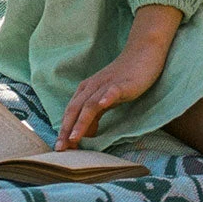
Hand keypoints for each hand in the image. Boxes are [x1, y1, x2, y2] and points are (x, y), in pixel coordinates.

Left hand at [56, 36, 171, 149]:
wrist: (143, 52)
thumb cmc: (123, 78)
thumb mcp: (106, 98)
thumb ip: (95, 114)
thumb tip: (86, 133)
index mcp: (86, 91)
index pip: (70, 113)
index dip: (64, 130)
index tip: (59, 149)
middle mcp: (92, 87)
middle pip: (75, 110)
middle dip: (66, 130)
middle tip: (61, 149)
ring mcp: (106, 84)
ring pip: (90, 105)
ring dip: (81, 122)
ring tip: (75, 138)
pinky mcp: (123, 83)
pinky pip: (112, 91)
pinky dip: (106, 98)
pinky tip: (103, 105)